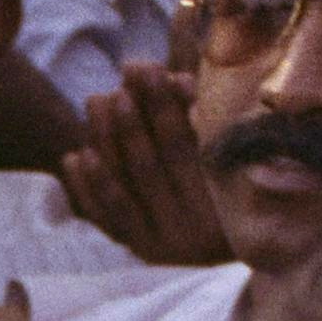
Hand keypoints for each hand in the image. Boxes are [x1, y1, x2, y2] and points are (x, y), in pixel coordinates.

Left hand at [58, 64, 229, 267]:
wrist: (247, 246)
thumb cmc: (234, 176)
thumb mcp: (223, 141)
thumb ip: (194, 107)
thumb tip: (161, 76)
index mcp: (225, 202)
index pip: (185, 147)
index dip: (162, 105)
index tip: (146, 69)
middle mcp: (195, 231)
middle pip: (150, 168)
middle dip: (129, 124)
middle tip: (115, 89)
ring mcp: (165, 245)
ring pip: (124, 192)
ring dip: (104, 146)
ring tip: (96, 102)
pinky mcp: (142, 252)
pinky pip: (108, 218)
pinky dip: (88, 188)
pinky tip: (74, 156)